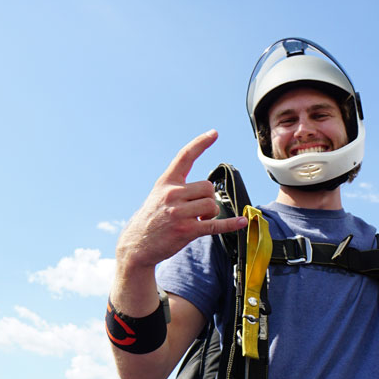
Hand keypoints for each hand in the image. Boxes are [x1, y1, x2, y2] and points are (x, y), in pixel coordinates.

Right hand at [116, 130, 249, 272]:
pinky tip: (241, 222)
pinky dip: (231, 224)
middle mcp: (172, 194)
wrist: (137, 245)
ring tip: (198, 220)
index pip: (185, 156)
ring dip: (211, 213)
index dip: (200, 143)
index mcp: (166, 183)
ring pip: (212, 204)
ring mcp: (179, 213)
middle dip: (208, 198)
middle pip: (207, 187)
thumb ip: (178, 188)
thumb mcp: (158, 196)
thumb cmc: (151, 220)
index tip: (213, 133)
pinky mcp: (186, 230)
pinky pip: (215, 225)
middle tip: (198, 210)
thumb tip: (205, 190)